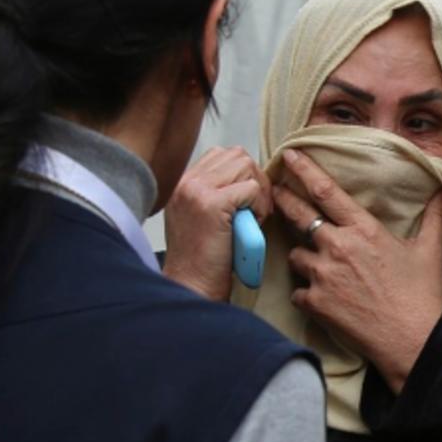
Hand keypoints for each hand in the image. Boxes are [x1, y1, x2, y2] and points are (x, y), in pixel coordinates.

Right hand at [162, 146, 271, 300]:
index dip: (244, 175)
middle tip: (256, 210)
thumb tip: (248, 179)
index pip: (222, 155)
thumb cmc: (201, 260)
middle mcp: (187, 182)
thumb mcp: (200, 217)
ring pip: (246, 167)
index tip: (247, 201)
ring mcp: (197, 191)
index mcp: (183, 183)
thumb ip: (215, 193)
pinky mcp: (212, 205)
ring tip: (252, 218)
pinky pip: (251, 189)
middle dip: (255, 179)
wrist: (191, 286)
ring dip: (258, 192)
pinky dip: (259, 206)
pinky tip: (251, 226)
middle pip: (238, 156)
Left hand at [274, 150, 441, 390]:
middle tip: (274, 191)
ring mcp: (323, 274)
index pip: (326, 191)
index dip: (304, 170)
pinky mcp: (314, 302)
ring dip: (303, 258)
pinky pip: (297, 291)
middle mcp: (338, 246)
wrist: (411, 341)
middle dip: (283, 199)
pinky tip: (321, 299)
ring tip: (320, 268)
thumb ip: (435, 217)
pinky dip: (305, 293)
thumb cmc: (421, 296)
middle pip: (298, 215)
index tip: (289, 154)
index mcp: (364, 229)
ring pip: (295, 255)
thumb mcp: (430, 251)